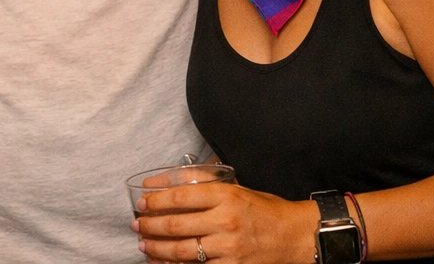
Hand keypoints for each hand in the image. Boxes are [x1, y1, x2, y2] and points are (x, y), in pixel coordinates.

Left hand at [132, 182, 318, 263]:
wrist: (296, 236)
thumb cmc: (266, 210)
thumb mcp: (238, 189)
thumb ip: (208, 186)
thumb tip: (171, 183)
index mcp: (226, 196)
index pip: (180, 197)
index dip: (156, 201)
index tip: (142, 202)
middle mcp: (226, 221)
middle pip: (176, 225)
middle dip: (150, 226)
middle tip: (137, 225)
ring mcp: (229, 247)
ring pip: (182, 251)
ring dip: (157, 249)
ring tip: (144, 245)